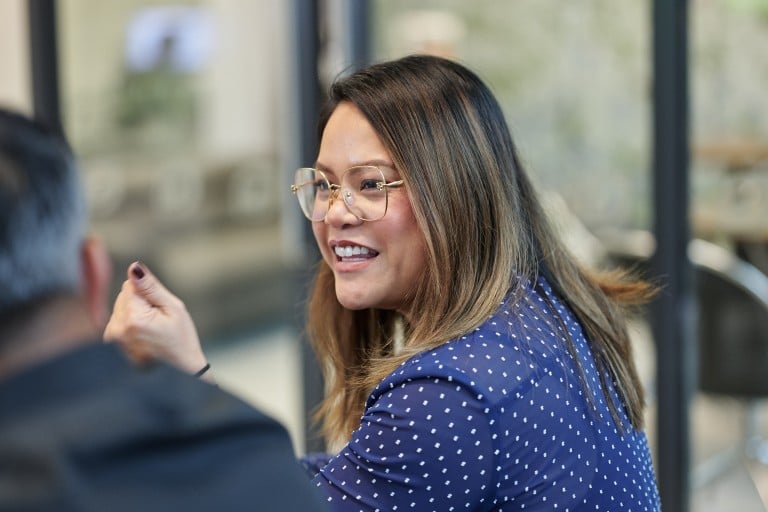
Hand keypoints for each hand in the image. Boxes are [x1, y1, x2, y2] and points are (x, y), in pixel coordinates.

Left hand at [104, 261, 208, 376]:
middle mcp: (117, 328)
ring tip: (153, 329)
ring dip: (136, 312)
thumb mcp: (174, 308)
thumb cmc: (181, 339)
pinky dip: (131, 322)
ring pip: (121, 306)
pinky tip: (144, 335)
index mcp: (133, 318)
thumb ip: (151, 286)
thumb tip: (134, 267)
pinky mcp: (111, 341)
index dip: (149, 293)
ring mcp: (112, 337)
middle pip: (124, 295)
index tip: (160, 310)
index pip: (131, 285)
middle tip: (158, 321)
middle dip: (141, 302)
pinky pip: (119, 318)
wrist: (179, 370)